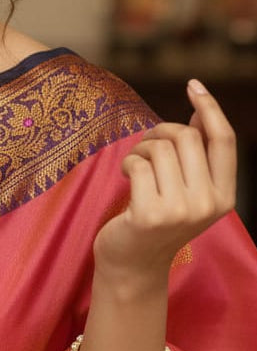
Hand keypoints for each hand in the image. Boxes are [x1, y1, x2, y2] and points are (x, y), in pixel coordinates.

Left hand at [93, 79, 236, 278]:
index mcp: (224, 197)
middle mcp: (208, 204)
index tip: (194, 85)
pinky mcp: (151, 214)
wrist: (133, 264)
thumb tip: (200, 111)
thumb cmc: (156, 219)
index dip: (210, 108)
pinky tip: (125, 177)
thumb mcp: (187, 191)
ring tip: (135, 166)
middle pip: (186, 137)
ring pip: (160, 148)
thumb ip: (197, 157)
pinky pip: (138, 163)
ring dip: (140, 149)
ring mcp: (181, 211)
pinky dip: (127, 163)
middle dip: (159, 132)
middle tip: (145, 146)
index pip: (224, 140)